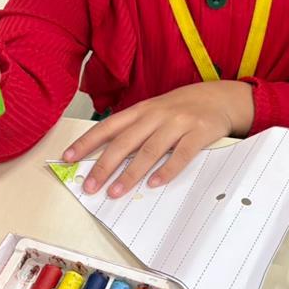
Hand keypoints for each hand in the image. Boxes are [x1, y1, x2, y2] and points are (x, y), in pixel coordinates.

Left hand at [64, 81, 254, 196]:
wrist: (221, 97)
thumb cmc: (183, 108)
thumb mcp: (156, 112)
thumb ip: (135, 130)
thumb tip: (107, 157)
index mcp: (142, 110)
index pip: (108, 126)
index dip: (87, 142)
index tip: (68, 157)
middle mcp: (156, 115)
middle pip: (125, 142)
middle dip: (104, 165)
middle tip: (90, 186)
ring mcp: (178, 123)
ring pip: (149, 150)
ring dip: (130, 173)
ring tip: (116, 192)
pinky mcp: (199, 133)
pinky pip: (181, 154)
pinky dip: (167, 170)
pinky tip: (154, 184)